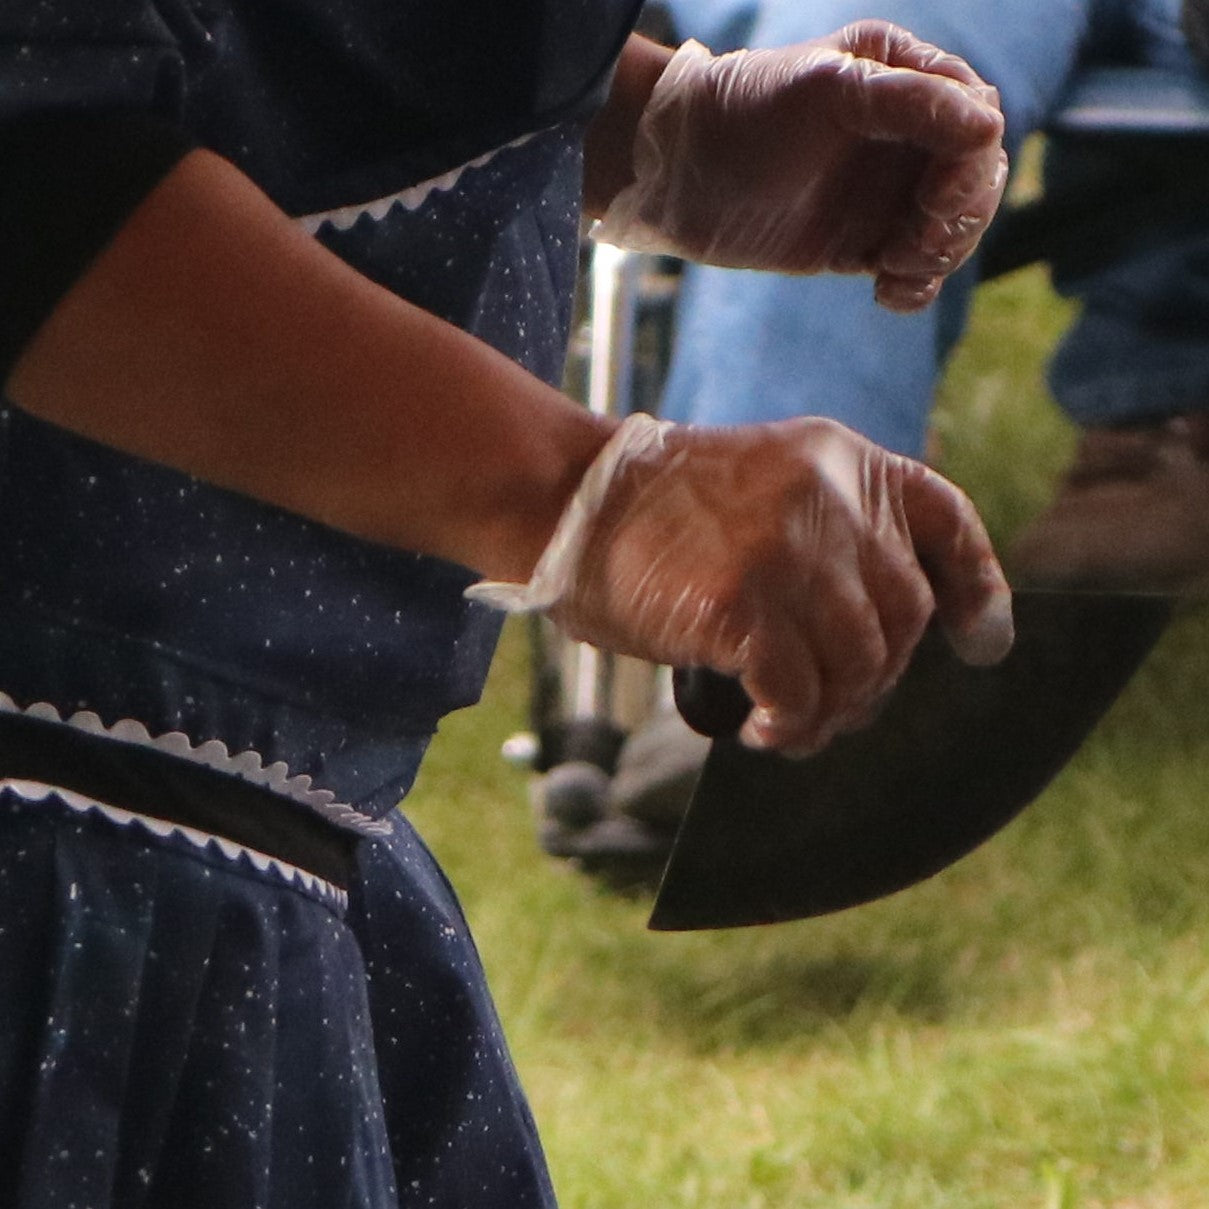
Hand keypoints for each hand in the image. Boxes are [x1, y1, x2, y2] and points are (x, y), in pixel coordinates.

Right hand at [469, 414, 1013, 755]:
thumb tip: (870, 636)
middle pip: (904, 613)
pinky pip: (801, 693)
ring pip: (860, 663)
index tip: (980, 642)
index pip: (943, 515)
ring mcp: (790, 550)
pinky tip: (759, 729)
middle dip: (877, 677)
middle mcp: (829, 498)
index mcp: (840, 459)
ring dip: (833, 712)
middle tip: (833, 707)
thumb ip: (826, 534)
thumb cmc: (653, 513)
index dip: (976, 586)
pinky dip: (789, 727)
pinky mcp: (745, 605)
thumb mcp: (761, 487)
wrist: (569, 501)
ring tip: (790, 726)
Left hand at [594, 21, 1007, 311]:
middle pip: (974, 181)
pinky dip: (915, 286)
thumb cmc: (742, 115)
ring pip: (950, 229)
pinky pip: (914, 268)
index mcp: (901, 77)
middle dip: (956, 219)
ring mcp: (883, 190)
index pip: (976, 121)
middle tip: (910, 245)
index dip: (969, 167)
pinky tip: (885, 293)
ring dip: (937, 255)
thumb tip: (990, 127)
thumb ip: (908, 102)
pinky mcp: (861, 241)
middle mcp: (903, 133)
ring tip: (890, 267)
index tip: (933, 200)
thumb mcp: (823, 93)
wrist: (675, 177)